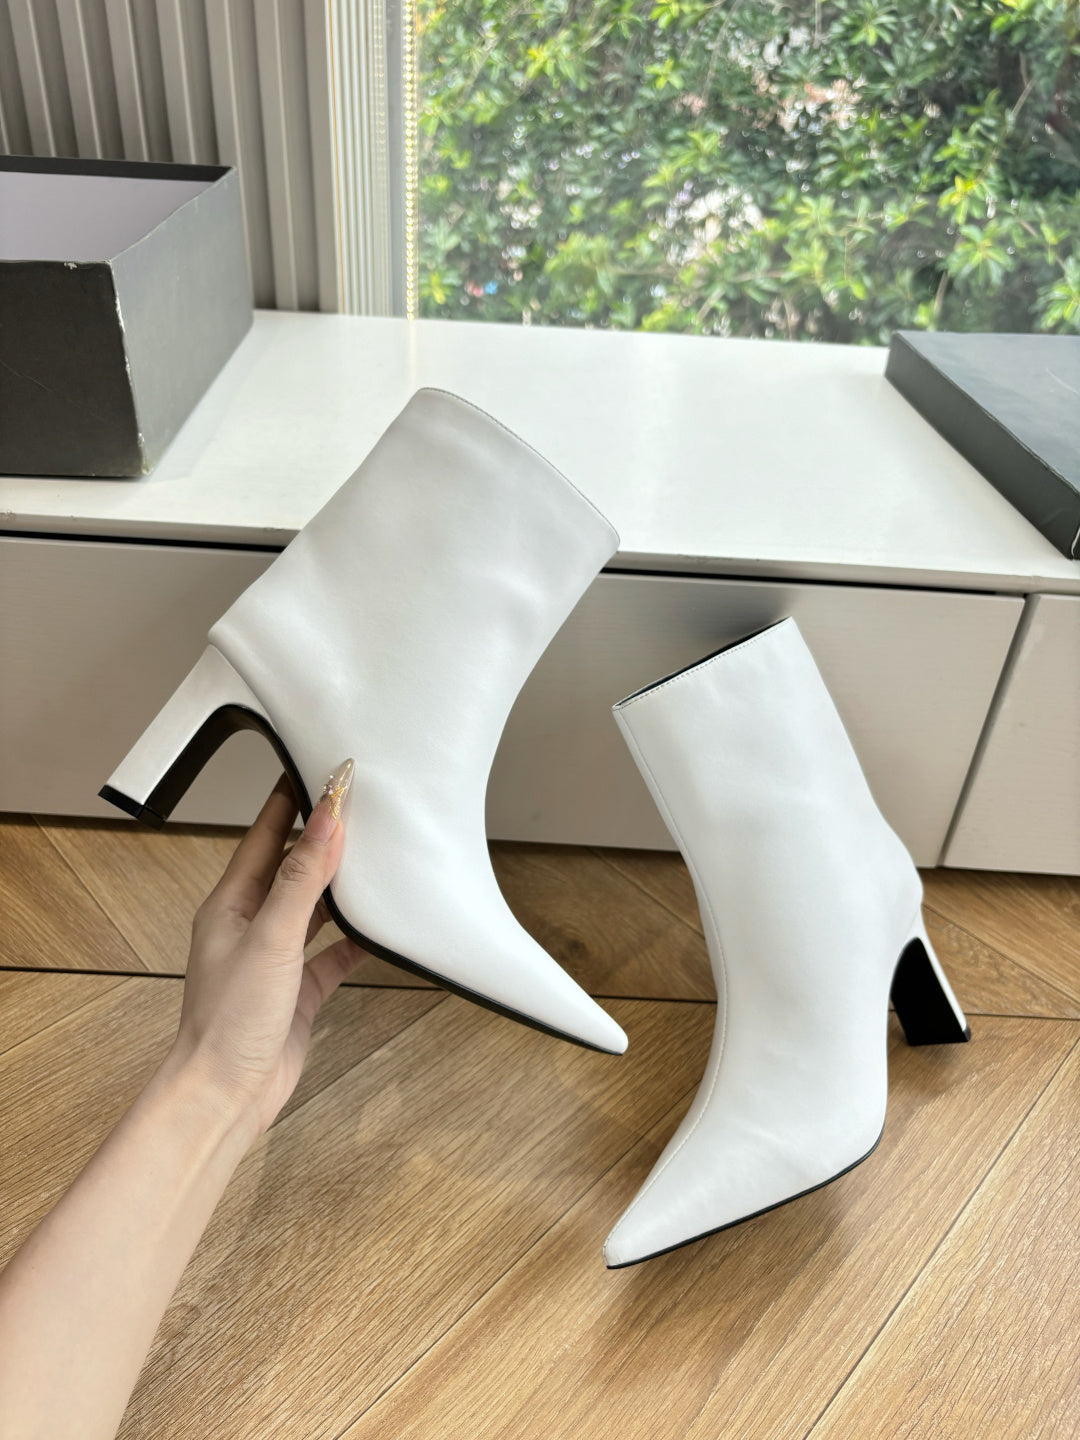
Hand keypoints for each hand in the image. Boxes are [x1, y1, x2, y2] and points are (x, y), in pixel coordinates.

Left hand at [167, 762, 364, 1139]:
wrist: (227, 1095)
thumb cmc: (229, 1021)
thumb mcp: (271, 937)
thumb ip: (303, 877)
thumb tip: (326, 819)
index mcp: (231, 905)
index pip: (264, 837)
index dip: (291, 803)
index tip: (319, 772)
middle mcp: (250, 927)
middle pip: (291, 869)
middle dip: (323, 839)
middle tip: (358, 808)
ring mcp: (274, 961)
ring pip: (313, 910)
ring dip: (340, 887)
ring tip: (374, 857)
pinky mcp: (297, 992)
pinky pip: (331, 955)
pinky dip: (354, 939)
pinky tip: (378, 929)